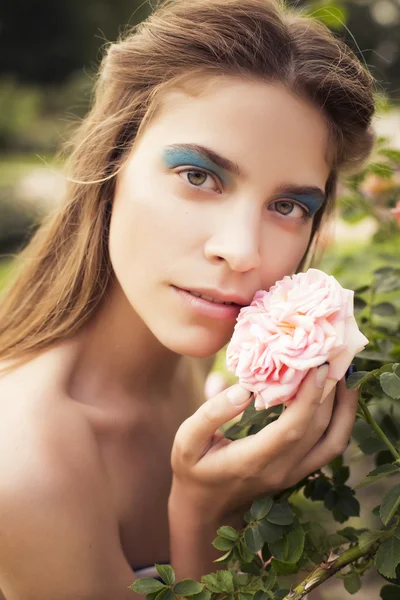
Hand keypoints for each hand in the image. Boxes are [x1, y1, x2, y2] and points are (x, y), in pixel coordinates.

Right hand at [170, 365, 357, 520]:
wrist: (205, 508)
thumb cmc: (193, 468)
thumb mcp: (187, 440)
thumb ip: (212, 414)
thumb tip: (244, 389)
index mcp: (252, 461)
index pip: (292, 429)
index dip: (309, 398)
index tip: (316, 367)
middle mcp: (281, 470)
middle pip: (318, 430)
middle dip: (330, 392)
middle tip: (333, 356)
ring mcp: (293, 474)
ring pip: (332, 441)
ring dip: (343, 407)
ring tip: (344, 372)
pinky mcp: (299, 471)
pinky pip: (329, 446)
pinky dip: (340, 419)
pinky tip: (338, 395)